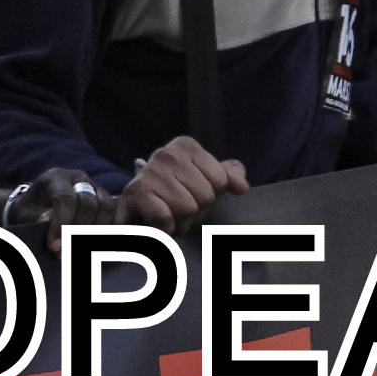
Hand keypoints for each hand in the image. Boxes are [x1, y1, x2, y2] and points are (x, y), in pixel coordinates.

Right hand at [118, 136, 244, 229]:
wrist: (134, 208)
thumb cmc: (174, 193)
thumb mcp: (205, 181)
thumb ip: (228, 177)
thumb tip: (242, 186)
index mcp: (186, 147)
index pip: (222, 180)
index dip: (212, 195)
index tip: (192, 192)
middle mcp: (166, 154)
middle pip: (206, 196)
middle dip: (196, 210)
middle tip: (178, 206)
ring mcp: (149, 172)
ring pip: (187, 209)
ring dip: (180, 222)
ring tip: (167, 214)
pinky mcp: (135, 194)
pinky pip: (165, 218)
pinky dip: (165, 228)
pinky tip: (156, 222)